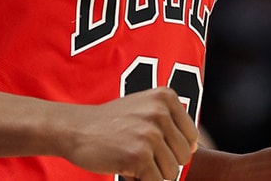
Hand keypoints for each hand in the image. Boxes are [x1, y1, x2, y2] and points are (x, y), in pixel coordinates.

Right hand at [59, 88, 198, 180]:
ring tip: (129, 157)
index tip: (149, 144)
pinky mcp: (140, 156)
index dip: (171, 148)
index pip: (191, 137)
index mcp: (166, 97)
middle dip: (162, 162)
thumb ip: (170, 121)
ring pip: (171, 172)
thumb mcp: (143, 108)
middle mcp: (161, 112)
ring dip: (151, 173)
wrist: (75, 129)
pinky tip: (124, 167)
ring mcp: (150, 134)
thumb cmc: (111, 123)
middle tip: (137, 152)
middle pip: (183, 156)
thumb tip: (195, 147)